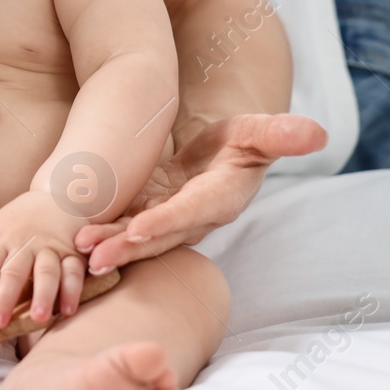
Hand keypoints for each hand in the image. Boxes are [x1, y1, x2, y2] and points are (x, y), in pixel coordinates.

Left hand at [0, 190, 87, 329]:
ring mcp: (51, 247)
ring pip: (47, 272)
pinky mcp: (74, 251)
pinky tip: (68, 309)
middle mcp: (26, 243)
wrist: (59, 194)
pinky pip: (74, 271)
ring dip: (43, 295)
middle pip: (14, 272)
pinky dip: (73, 290)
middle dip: (6, 298)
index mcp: (3, 238)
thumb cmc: (23, 218)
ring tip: (38, 318)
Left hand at [75, 113, 326, 270]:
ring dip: (108, 248)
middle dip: (127, 248)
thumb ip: (282, 134)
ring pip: (135, 241)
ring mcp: (166, 222)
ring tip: (78, 252)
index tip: (139, 231)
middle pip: (158, 237)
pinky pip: (122, 234)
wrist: (220, 159)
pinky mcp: (145, 218)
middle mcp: (191, 219)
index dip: (166, 223)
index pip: (191, 213)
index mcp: (219, 198)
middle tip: (93, 257)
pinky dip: (100, 240)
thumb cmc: (241, 143)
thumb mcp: (259, 132)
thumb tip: (318, 133)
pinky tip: (71, 244)